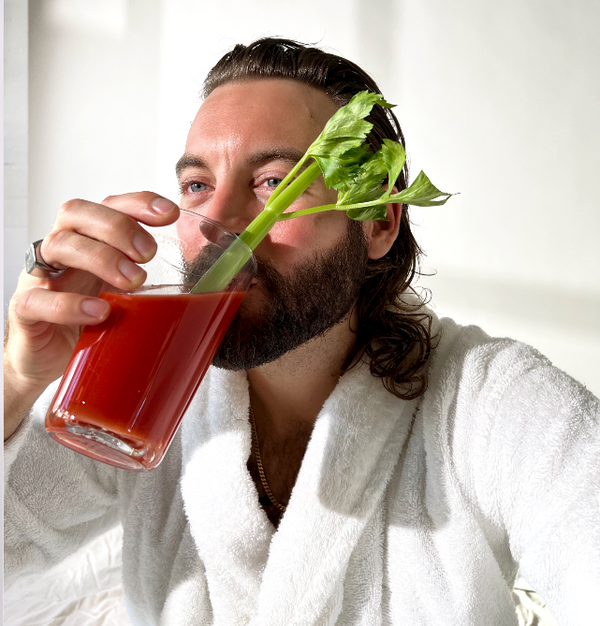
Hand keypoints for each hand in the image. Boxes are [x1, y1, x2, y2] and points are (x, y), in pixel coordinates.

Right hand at [4, 192, 178, 436]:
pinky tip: (99, 312)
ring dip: (101, 257)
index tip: (170, 213)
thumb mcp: (133, 300)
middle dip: (119, 227)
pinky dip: (69, 303)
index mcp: (92, 242)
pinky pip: (36, 298)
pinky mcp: (26, 309)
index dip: (138, 202)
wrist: (52, 362)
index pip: (110, 205)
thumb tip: (232, 292)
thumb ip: (166, 289)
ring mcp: (42, 277)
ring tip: (133, 281)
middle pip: (79, 213)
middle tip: (150, 254)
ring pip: (58, 244)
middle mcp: (65, 250)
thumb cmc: (98, 323)